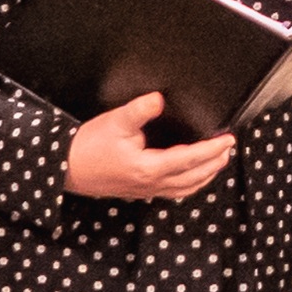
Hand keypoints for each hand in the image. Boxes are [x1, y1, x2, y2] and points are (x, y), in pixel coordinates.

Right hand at [63, 92, 235, 200]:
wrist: (63, 168)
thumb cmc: (88, 146)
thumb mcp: (115, 122)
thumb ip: (140, 110)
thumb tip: (159, 99)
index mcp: (149, 168)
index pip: (190, 160)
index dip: (212, 150)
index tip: (228, 139)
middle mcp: (151, 184)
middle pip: (193, 178)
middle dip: (214, 164)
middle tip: (228, 149)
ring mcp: (145, 190)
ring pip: (184, 188)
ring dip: (204, 176)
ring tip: (217, 163)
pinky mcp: (138, 191)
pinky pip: (172, 192)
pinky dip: (188, 184)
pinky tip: (190, 177)